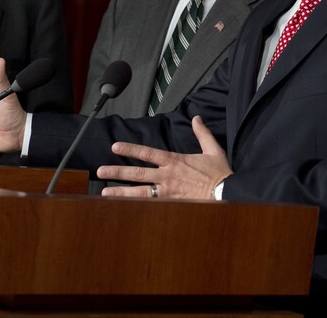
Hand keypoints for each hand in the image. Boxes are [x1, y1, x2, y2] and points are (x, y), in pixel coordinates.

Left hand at [98, 116, 232, 199]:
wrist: (226, 193)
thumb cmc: (219, 173)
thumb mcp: (213, 149)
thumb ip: (202, 133)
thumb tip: (196, 118)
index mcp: (175, 161)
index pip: (147, 153)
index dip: (130, 148)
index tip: (115, 146)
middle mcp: (167, 176)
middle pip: (137, 173)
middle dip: (117, 171)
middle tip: (100, 170)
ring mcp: (167, 192)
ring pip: (139, 191)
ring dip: (121, 192)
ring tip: (104, 192)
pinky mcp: (171, 204)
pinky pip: (150, 205)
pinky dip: (136, 206)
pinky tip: (123, 208)